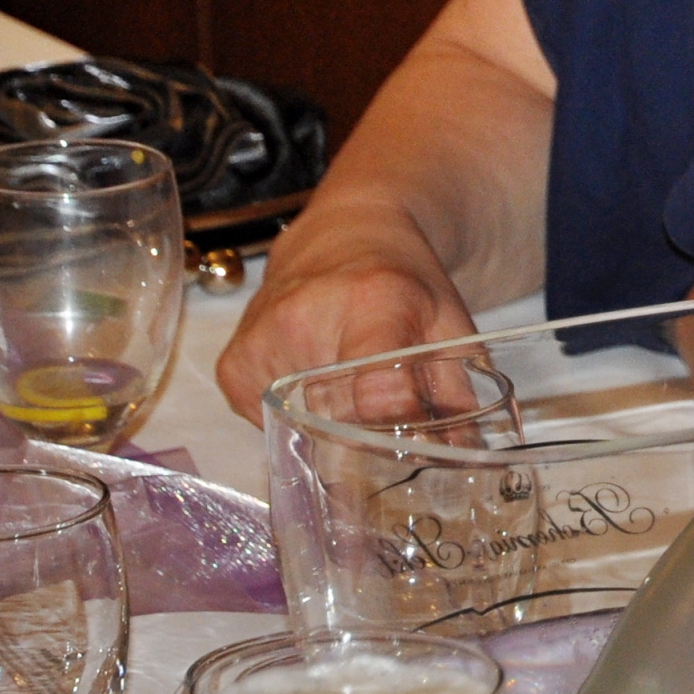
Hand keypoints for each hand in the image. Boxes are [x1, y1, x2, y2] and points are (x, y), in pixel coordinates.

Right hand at [213, 209, 479, 421]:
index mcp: (375, 302)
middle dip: (370, 437)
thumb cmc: (402, 281)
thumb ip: (457, 391)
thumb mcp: (447, 323)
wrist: (343, 234)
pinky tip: (314, 380)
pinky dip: (298, 416)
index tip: (413, 441)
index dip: (401, 427)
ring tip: (351, 388)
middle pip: (340, 420)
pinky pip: (270, 420)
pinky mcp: (233, 365)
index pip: (380, 391)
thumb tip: (461, 458)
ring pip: (303, 427)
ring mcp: (262, 342)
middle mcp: (306, 318)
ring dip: (333, 427)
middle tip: (388, 424)